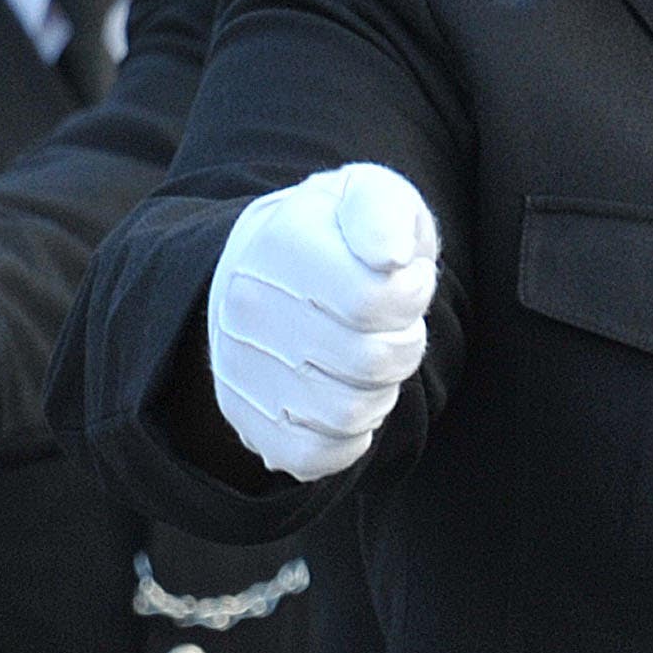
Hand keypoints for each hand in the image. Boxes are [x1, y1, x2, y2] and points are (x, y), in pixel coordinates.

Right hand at [207, 163, 438, 481]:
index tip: (407, 278)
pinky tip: (348, 396)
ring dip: (382, 390)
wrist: (268, 269)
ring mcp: (239, 368)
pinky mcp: (247, 420)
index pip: (374, 302)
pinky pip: (315, 457)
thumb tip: (390, 257)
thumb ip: (385, 211)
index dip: (412, 294)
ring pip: (347, 413)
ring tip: (369, 355)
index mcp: (279, 243)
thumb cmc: (339, 235)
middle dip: (404, 343)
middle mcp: (246, 306)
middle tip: (393, 324)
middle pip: (369, 362)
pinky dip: (350, 436)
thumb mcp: (368, 194)